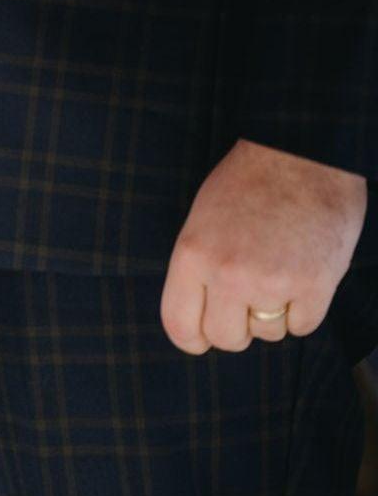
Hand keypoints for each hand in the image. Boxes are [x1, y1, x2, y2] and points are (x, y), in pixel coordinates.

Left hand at [159, 138, 368, 354]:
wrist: (302, 156)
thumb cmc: (248, 183)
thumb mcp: (201, 221)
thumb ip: (197, 268)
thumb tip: (198, 314)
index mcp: (192, 255)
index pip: (180, 324)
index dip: (191, 340)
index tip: (200, 339)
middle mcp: (228, 274)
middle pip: (225, 338)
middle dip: (236, 328)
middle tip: (246, 305)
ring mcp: (272, 281)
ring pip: (267, 334)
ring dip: (273, 315)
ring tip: (278, 274)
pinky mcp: (315, 285)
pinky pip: (303, 327)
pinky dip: (304, 311)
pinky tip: (302, 280)